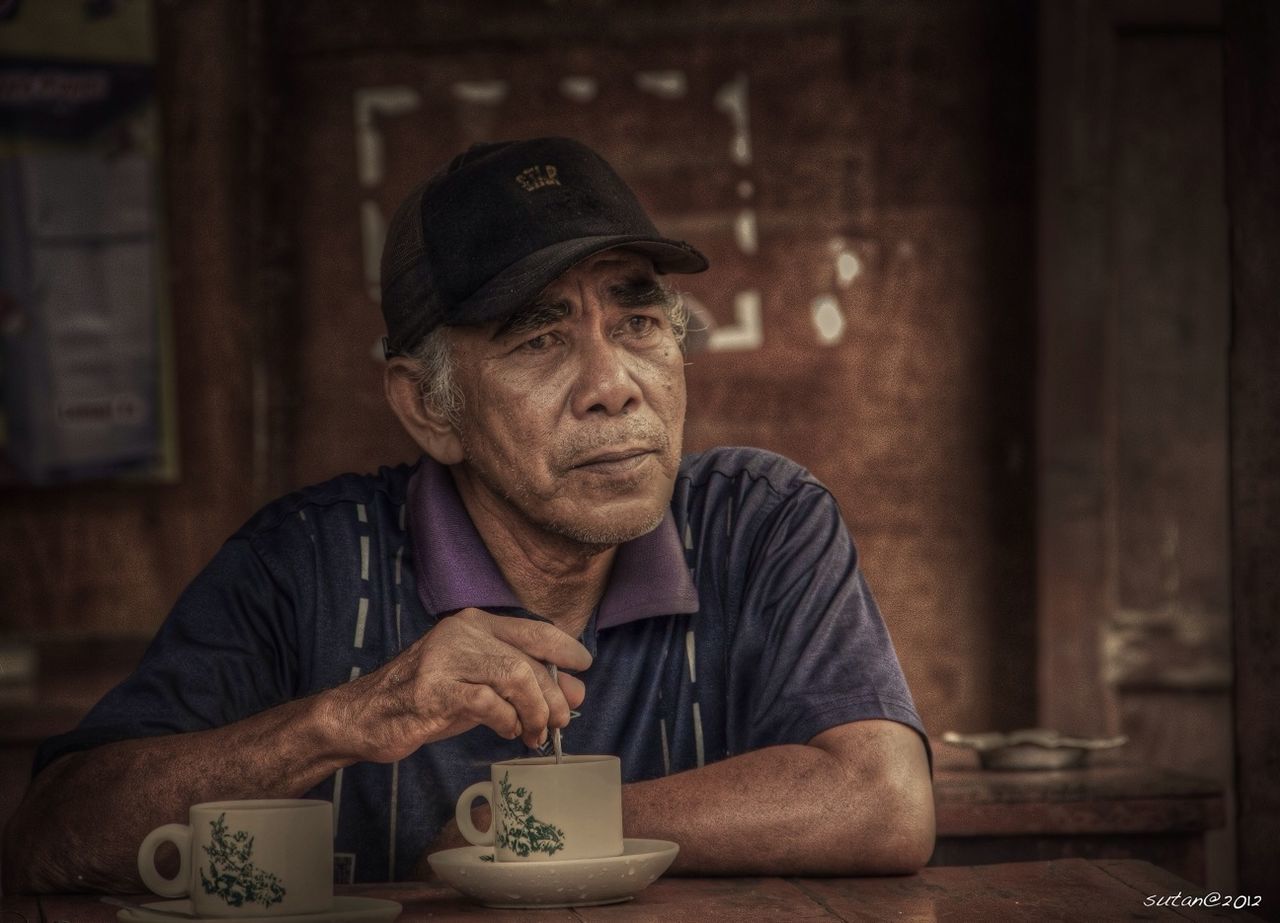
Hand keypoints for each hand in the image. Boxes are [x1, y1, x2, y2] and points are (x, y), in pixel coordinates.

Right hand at [326, 608, 589, 760]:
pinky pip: (487, 702)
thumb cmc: (427, 699)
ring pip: (514, 675)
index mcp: (474, 623)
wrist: (365, 716)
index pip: (533, 629)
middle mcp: (461, 632)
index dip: (564, 648)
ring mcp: (445, 659)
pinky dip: (507, 720)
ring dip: (535, 711)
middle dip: (553, 695)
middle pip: (528, 659)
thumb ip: (522, 685)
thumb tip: (574, 693)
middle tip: (561, 722)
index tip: (583, 667)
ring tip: (536, 733)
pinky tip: (508, 732)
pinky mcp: (433, 690)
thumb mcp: (480, 686)